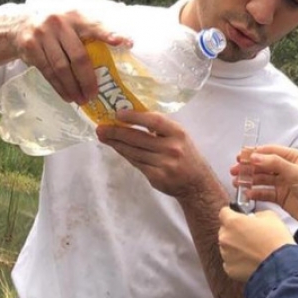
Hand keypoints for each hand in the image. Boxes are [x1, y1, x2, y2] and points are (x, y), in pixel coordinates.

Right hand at [11, 10, 131, 104]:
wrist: (19, 24)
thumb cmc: (54, 28)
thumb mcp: (70, 23)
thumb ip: (88, 33)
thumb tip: (117, 51)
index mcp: (75, 16)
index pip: (95, 26)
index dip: (109, 34)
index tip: (126, 42)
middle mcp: (59, 23)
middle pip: (78, 57)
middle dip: (88, 80)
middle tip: (94, 95)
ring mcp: (43, 34)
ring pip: (62, 68)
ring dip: (73, 88)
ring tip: (81, 100)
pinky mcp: (31, 47)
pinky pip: (48, 72)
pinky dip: (59, 87)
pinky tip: (67, 96)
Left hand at [96, 109, 216, 196]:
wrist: (196, 184)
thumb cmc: (186, 155)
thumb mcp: (179, 136)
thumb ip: (161, 128)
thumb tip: (133, 117)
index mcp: (178, 133)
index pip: (154, 121)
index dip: (135, 116)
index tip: (118, 113)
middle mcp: (172, 148)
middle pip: (138, 138)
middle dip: (116, 132)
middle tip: (101, 128)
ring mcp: (164, 164)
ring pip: (134, 152)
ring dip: (116, 144)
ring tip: (104, 137)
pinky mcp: (157, 177)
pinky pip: (136, 163)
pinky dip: (125, 155)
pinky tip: (117, 149)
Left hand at [218, 206, 294, 282]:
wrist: (280, 265)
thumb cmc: (276, 240)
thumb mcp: (271, 216)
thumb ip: (257, 214)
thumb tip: (254, 219)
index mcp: (233, 222)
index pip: (224, 212)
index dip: (233, 214)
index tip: (239, 217)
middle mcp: (225, 238)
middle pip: (225, 231)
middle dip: (235, 232)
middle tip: (250, 236)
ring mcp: (226, 255)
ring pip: (227, 248)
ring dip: (236, 248)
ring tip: (253, 251)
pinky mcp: (230, 270)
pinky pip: (231, 263)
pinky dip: (239, 262)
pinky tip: (251, 262)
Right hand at [230, 144, 297, 223]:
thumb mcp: (295, 172)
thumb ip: (274, 163)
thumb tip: (255, 156)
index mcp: (294, 158)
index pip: (271, 152)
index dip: (255, 153)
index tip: (241, 156)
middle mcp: (287, 169)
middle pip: (264, 165)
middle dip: (249, 167)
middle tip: (235, 170)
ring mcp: (283, 183)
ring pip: (262, 179)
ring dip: (250, 180)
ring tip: (237, 183)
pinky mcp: (280, 197)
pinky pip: (265, 193)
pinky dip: (256, 193)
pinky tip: (247, 194)